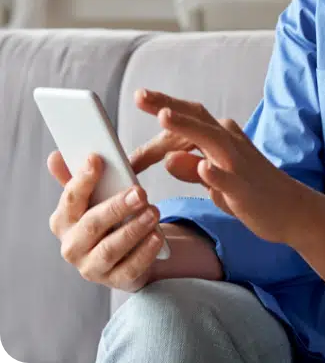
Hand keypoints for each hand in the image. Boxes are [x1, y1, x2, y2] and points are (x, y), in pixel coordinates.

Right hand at [47, 151, 163, 292]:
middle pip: (92, 226)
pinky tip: (157, 236)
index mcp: (63, 220)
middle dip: (116, 207)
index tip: (97, 159)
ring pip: (110, 249)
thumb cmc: (107, 217)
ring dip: (133, 229)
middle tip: (140, 192)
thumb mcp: (95, 196)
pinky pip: (130, 268)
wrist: (126, 253)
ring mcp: (92, 267)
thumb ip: (78, 177)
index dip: (82, 179)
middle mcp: (72, 246)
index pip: (70, 199)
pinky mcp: (116, 281)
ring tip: (154, 212)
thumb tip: (55, 156)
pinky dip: (145, 253)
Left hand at [132, 88, 310, 244]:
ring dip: (187, 127)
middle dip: (168, 105)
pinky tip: (202, 167)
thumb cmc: (251, 192)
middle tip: (141, 95)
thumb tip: (167, 158)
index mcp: (222, 137)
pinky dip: (215, 172)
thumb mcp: (214, 180)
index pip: (189, 118)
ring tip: (163, 117)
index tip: (141, 97)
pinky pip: (228, 179)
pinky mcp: (245, 188)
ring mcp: (239, 164)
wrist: (292, 210)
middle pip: (197, 118)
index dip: (163, 109)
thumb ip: (191, 168)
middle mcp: (230, 142)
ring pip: (211, 140)